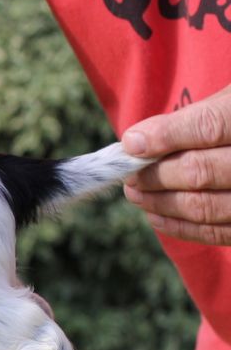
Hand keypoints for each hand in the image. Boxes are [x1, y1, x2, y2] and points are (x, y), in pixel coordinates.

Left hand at [122, 85, 230, 244]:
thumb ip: (198, 117)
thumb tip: (138, 142)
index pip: (209, 127)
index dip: (165, 136)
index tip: (130, 144)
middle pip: (202, 171)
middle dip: (155, 175)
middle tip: (128, 174)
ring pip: (207, 206)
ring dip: (162, 203)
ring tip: (135, 193)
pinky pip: (221, 232)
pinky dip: (183, 227)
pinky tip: (158, 216)